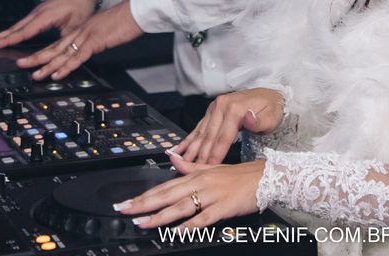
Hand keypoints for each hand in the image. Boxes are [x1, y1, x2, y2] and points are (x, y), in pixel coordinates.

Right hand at [0, 0, 96, 49]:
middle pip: (15, 27)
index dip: (9, 39)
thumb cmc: (82, 7)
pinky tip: (4, 36)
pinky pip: (22, 23)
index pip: (24, 31)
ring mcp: (37, 12)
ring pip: (16, 25)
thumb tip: (57, 53)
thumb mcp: (76, 26)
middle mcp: (39, 12)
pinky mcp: (38, 13)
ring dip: (1, 34)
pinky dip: (11, 31)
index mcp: (46, 16)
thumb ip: (64, 40)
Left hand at [14, 0, 143, 80]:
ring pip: (62, 53)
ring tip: (35, 74)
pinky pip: (77, 57)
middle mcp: (81, 31)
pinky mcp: (95, 41)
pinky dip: (66, 67)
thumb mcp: (105, 32)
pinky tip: (57, 74)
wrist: (135, 11)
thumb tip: (90, 49)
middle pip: (55, 47)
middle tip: (21, 64)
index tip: (32, 59)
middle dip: (37, 57)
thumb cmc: (124, 21)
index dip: (44, 52)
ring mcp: (86, 36)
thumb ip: (94, 40)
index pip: (59, 43)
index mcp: (82, 29)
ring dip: (47, 65)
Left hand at [114, 158, 264, 231]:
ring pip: (182, 206)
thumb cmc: (238, 175)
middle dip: (144, 204)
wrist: (264, 177)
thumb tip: (171, 157)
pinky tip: (178, 232)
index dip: (144, 195)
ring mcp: (212, 195)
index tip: (126, 202)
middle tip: (124, 210)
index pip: (164, 186)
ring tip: (144, 223)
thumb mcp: (211, 166)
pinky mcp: (223, 207)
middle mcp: (201, 183)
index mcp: (196, 174)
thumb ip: (189, 165)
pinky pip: (204, 217)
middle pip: (168, 194)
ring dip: (161, 216)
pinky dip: (190, 225)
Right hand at [170, 88, 284, 164]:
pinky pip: (199, 126)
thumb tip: (248, 118)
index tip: (209, 170)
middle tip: (190, 172)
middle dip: (200, 156)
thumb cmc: (272, 109)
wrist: (271, 95)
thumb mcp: (271, 117)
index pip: (222, 137)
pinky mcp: (213, 110)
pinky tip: (179, 149)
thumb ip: (259, 121)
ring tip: (179, 163)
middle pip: (209, 136)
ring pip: (201, 132)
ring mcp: (216, 107)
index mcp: (234, 108)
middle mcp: (222, 105)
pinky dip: (189, 138)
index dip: (215, 155)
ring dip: (191, 149)